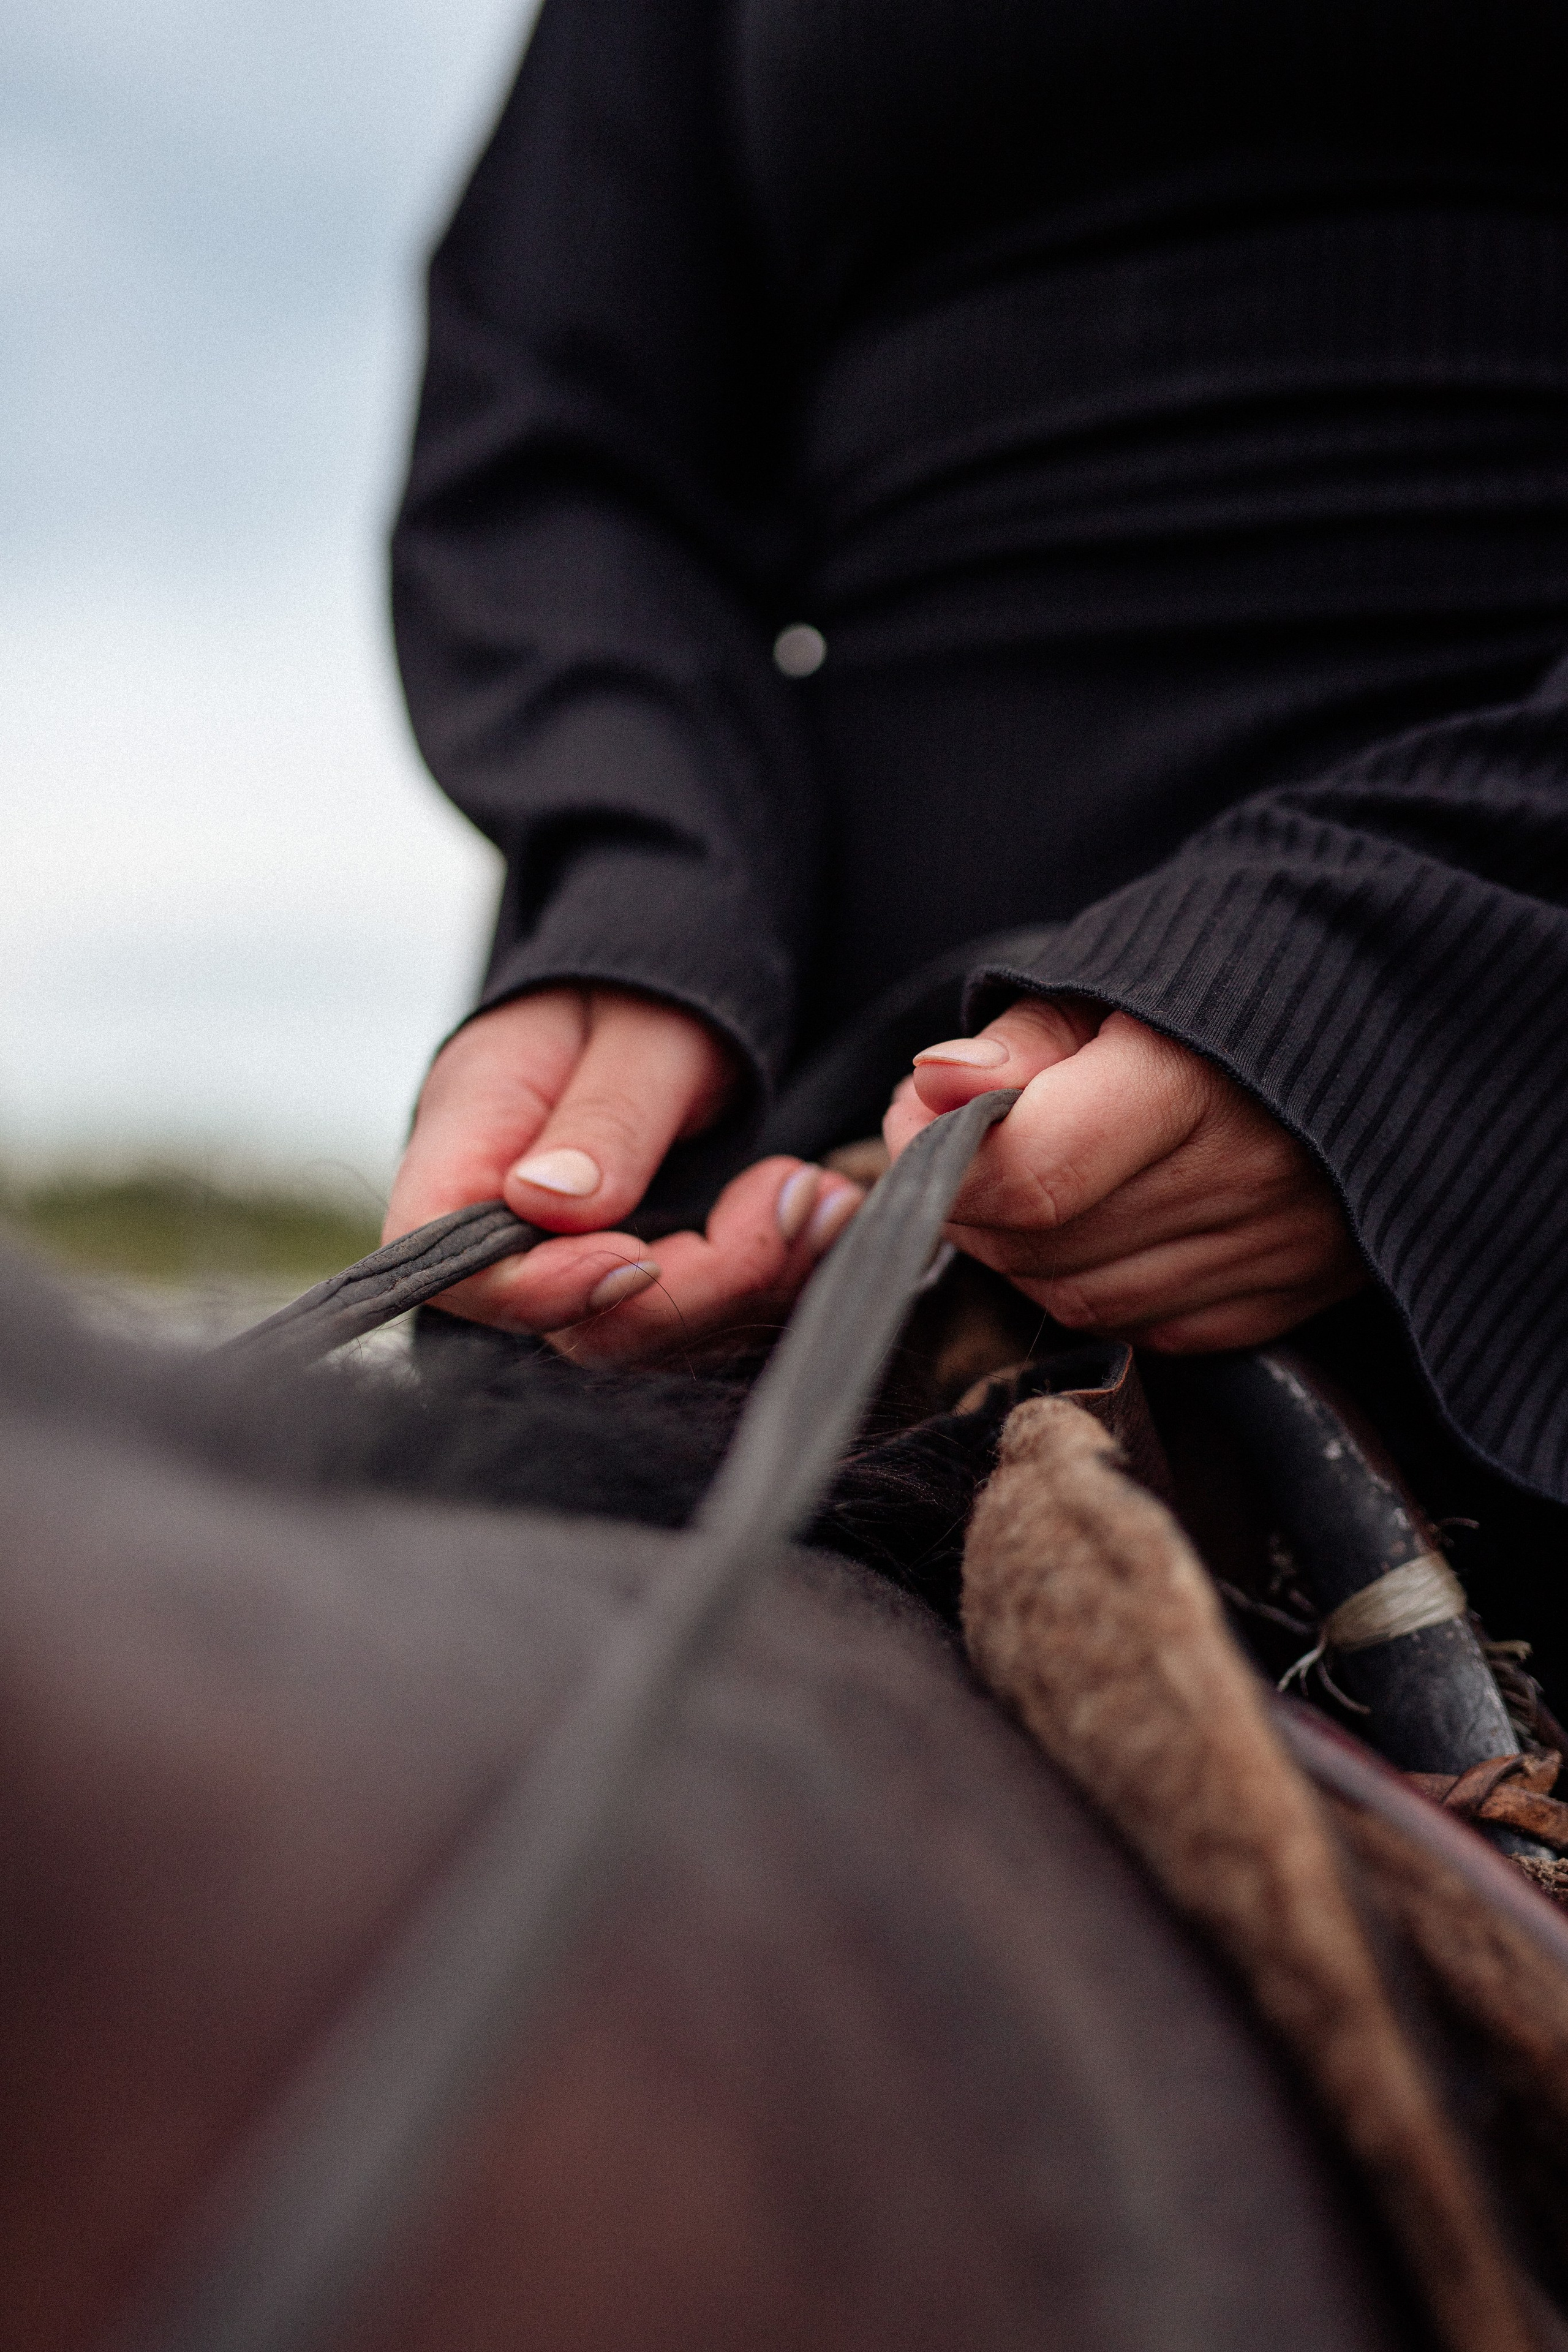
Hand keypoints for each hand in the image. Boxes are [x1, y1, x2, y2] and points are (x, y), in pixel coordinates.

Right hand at [383, 987, 859, 1357]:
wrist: (664, 994)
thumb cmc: (635, 993)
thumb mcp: (636, 1034)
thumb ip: (599, 1121)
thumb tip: (549, 1202)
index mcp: (469, 1153)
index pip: (460, 1273)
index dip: (548, 1292)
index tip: (642, 1258)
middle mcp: (511, 1233)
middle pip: (579, 1327)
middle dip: (702, 1282)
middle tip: (790, 1191)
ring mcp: (579, 1270)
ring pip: (659, 1338)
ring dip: (757, 1279)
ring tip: (821, 1192)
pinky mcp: (645, 1285)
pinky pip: (706, 1321)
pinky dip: (773, 1277)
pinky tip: (820, 1214)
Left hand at [885, 996, 1364, 1350]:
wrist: (1396, 999)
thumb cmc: (1232, 973)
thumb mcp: (1118, 976)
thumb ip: (1021, 1043)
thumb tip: (931, 1087)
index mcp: (1197, 1080)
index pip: (1032, 1173)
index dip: (944, 1159)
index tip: (915, 1116)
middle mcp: (1249, 1177)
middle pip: (1046, 1246)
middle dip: (973, 1204)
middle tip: (955, 1143)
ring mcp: (1281, 1248)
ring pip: (1089, 1300)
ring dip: (1026, 1253)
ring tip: (1026, 1178)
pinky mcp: (1296, 1293)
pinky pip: (1154, 1329)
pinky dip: (1101, 1285)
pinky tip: (1099, 1222)